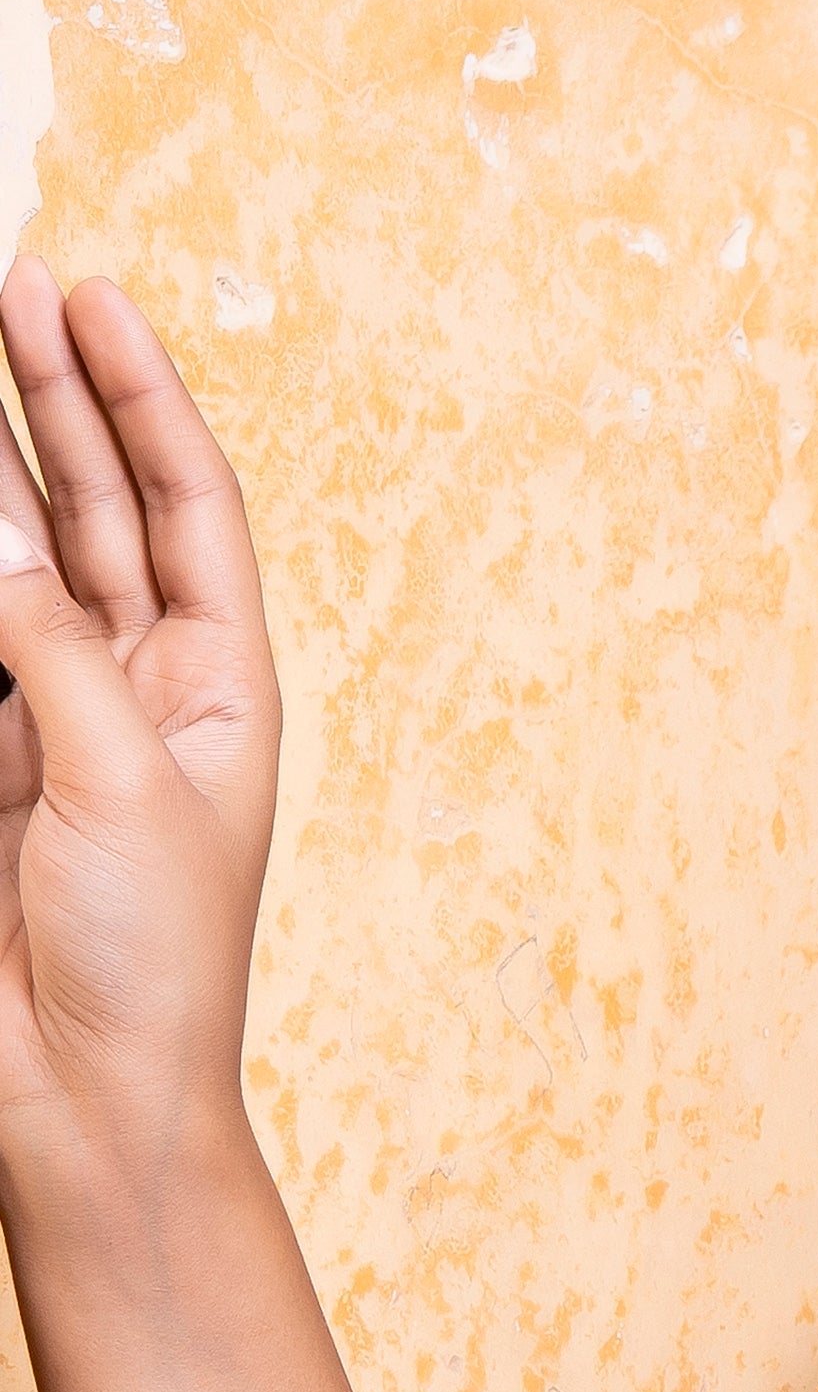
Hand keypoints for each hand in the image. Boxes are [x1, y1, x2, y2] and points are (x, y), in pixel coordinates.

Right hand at [0, 257, 281, 1182]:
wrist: (81, 1107)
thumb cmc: (148, 965)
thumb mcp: (115, 780)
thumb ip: (48, 643)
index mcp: (222, 688)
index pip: (188, 505)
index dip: (141, 396)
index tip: (92, 294)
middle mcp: (144, 689)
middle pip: (98, 507)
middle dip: (51, 395)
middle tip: (4, 283)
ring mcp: (54, 721)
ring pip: (19, 558)